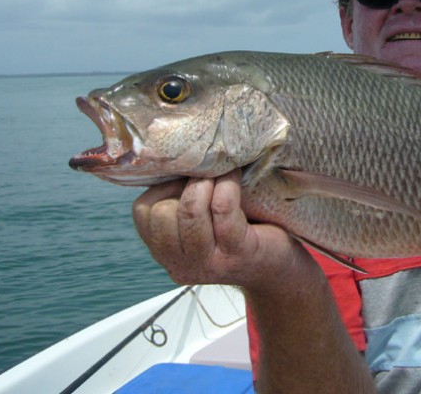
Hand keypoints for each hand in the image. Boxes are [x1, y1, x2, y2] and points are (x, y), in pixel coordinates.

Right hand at [132, 170, 308, 292]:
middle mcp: (181, 265)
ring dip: (205, 182)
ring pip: (190, 210)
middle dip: (184, 184)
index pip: (143, 213)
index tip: (185, 178)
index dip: (162, 187)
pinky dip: (227, 184)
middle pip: (162, 213)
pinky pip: (223, 208)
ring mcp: (209, 263)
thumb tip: (175, 155)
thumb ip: (180, 199)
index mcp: (165, 254)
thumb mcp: (200, 221)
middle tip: (206, 174)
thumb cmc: (238, 232)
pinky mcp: (238, 252)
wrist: (277, 266)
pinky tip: (236, 175)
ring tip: (220, 173)